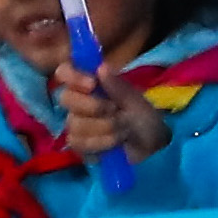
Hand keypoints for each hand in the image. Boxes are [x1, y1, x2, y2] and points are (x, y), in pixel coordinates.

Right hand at [49, 60, 169, 160]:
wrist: (152, 149)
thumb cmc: (144, 120)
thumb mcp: (136, 102)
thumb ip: (118, 86)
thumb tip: (101, 67)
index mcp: (90, 86)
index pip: (65, 73)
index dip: (72, 76)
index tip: (91, 84)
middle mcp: (79, 102)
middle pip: (65, 98)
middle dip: (94, 106)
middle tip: (115, 110)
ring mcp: (76, 124)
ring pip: (75, 123)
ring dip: (105, 126)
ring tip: (124, 129)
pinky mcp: (79, 145)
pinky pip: (80, 142)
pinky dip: (102, 142)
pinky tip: (115, 141)